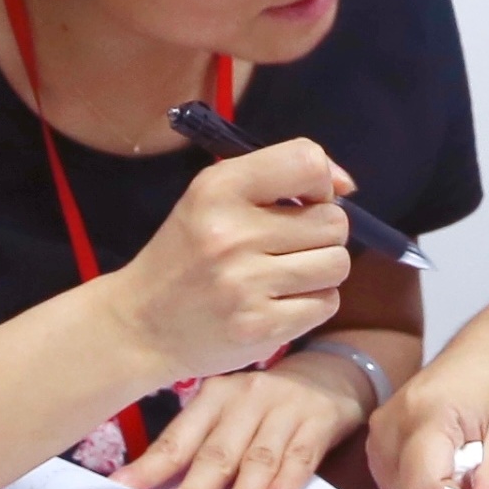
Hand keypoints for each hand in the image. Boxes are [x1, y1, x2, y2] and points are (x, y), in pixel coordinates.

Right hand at [115, 143, 360, 382]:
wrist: (140, 325)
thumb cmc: (186, 254)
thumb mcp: (212, 198)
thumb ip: (278, 178)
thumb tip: (347, 185)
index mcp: (218, 189)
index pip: (306, 161)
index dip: (321, 182)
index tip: (304, 201)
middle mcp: (233, 234)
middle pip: (333, 222)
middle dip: (321, 234)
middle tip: (288, 246)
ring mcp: (247, 284)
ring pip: (337, 264)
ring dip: (320, 271)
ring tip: (284, 275)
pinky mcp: (261, 327)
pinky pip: (326, 303)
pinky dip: (311, 304)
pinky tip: (278, 302)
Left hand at [121, 353, 376, 488]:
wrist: (330, 373)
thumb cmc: (264, 406)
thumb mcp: (229, 413)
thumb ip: (200, 446)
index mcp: (213, 397)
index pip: (177, 439)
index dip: (151, 467)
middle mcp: (246, 398)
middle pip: (218, 450)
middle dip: (197, 486)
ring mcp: (284, 408)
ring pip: (260, 455)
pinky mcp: (319, 420)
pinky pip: (301, 455)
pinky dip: (287, 481)